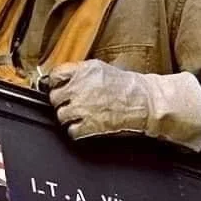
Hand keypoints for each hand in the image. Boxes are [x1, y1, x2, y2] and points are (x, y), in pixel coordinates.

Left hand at [47, 59, 200, 150]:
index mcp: (83, 71)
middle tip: (74, 104)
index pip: (54, 76)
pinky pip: (71, 131)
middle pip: (54, 98)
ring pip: (61, 116)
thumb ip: (79, 72)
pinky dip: (78, 131)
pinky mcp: (89, 125)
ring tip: (83, 115)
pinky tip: (88, 125)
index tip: (60, 88)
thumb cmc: (128, 86)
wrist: (146, 102)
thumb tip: (60, 78)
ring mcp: (82, 107)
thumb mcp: (101, 69)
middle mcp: (79, 88)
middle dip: (63, 102)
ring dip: (70, 117)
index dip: (56, 83)